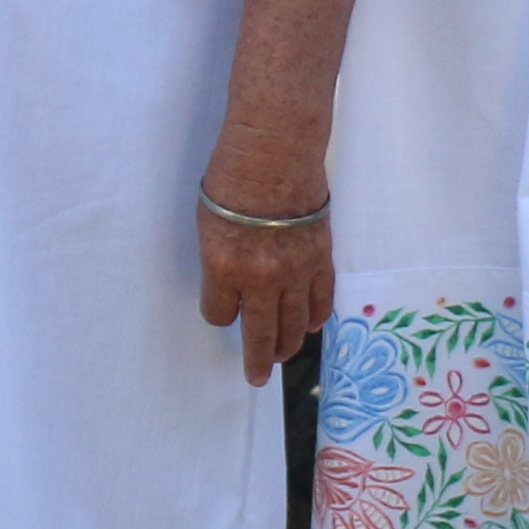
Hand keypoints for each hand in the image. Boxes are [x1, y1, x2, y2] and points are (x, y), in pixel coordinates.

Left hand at [194, 130, 331, 385]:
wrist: (277, 152)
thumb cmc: (234, 178)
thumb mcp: (208, 222)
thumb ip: (219, 261)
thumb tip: (231, 286)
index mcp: (224, 267)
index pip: (218, 314)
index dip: (218, 314)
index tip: (220, 308)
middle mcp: (261, 277)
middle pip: (260, 333)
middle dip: (256, 359)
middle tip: (256, 376)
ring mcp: (295, 271)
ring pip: (294, 325)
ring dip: (287, 345)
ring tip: (281, 356)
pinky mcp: (320, 259)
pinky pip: (320, 301)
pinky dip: (315, 318)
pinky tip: (309, 326)